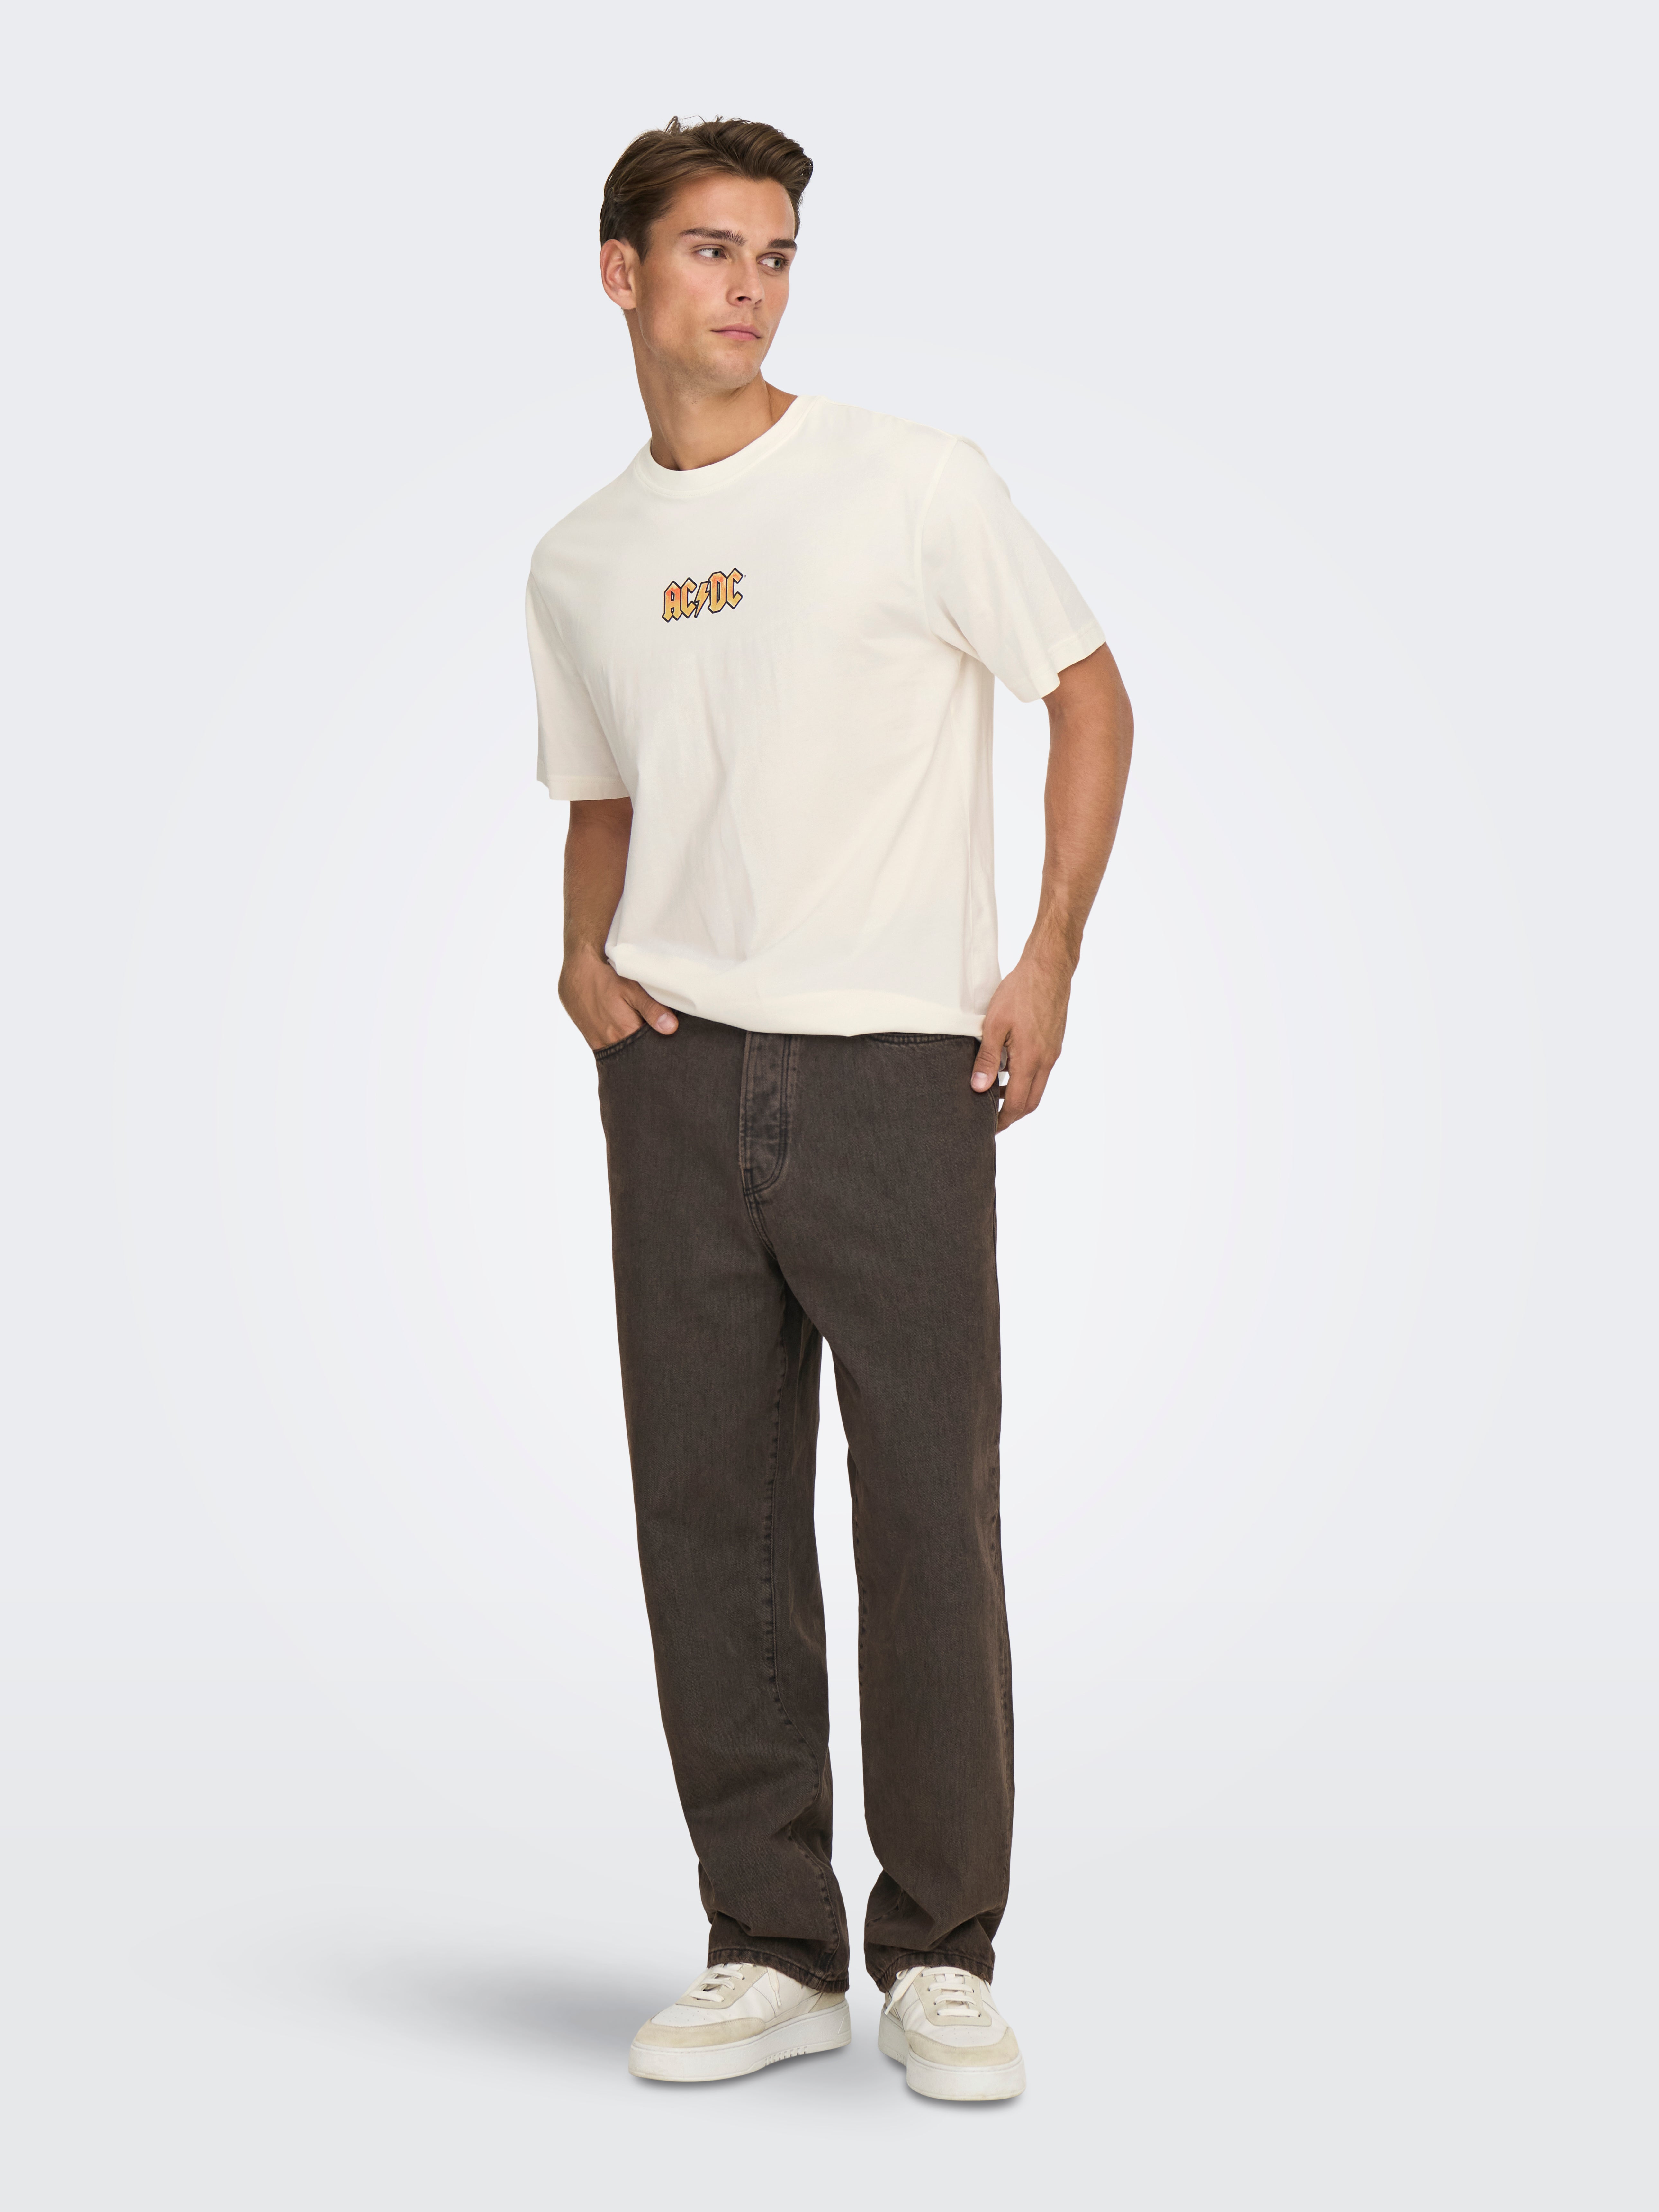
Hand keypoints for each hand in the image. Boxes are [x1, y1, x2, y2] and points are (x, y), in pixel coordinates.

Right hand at [559, 947, 678, 1049]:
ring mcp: (599, 1043)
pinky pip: (611, 1048)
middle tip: (655, 1031)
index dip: (661, 1043)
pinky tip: (624, 1031)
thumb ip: (652, 1009)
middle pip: (637, 1052)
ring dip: (633, 1044)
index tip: (668, 1037)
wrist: (575, 973)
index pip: (651, 1048)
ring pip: (624, 1052)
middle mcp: (611, 1043)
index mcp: (625, 1032)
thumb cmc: (605, 978)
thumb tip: (671, 1028)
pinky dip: (620, 1043)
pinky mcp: (592, 1040)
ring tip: (637, 1027)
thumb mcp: (632, 989)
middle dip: (648, 1046)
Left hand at [971, 948, 1071, 1130]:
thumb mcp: (995, 1024)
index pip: (1018, 1104)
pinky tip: (1008, 1068)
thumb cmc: (1020, 991)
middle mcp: (1046, 1060)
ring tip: (995, 1093)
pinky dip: (1025, 1078)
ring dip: (1018, 1095)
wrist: (1049, 967)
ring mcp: (1053, 1052)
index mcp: (1031, 1059)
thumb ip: (987, 1058)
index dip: (1003, 1120)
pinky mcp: (1054, 1042)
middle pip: (1031, 1101)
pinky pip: (1041, 1070)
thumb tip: (978, 1088)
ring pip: (1037, 1086)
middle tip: (991, 1118)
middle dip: (1012, 1114)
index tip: (989, 1128)